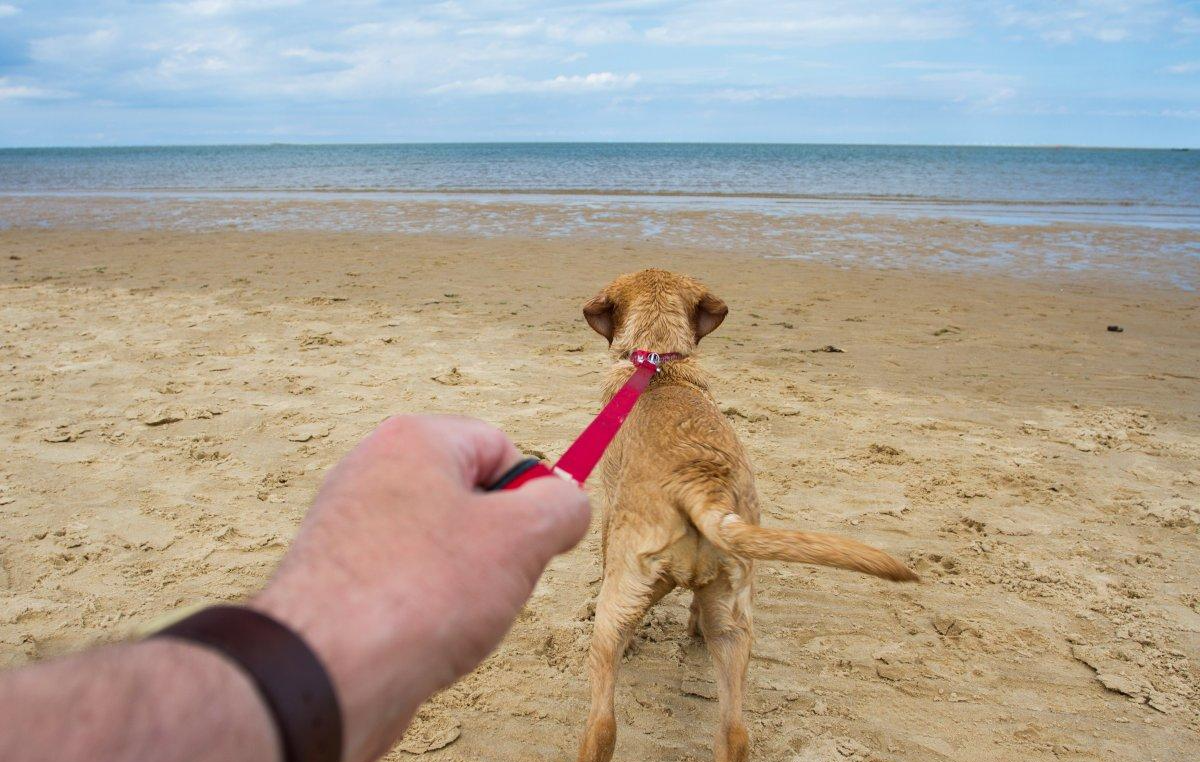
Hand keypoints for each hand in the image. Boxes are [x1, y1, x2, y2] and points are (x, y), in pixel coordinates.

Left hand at [250, 415, 589, 761]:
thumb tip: (568, 505)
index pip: (499, 446)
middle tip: (496, 579)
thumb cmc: (419, 591)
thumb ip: (561, 507)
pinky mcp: (340, 580)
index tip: (536, 538)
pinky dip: (428, 610)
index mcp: (413, 441)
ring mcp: (350, 527)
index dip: (530, 494)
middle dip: (497, 543)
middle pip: (469, 496)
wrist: (326, 673)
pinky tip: (426, 637)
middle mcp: (373, 473)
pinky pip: (408, 583)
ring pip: (441, 546)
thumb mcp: (522, 537)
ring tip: (455, 615)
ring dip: (466, 583)